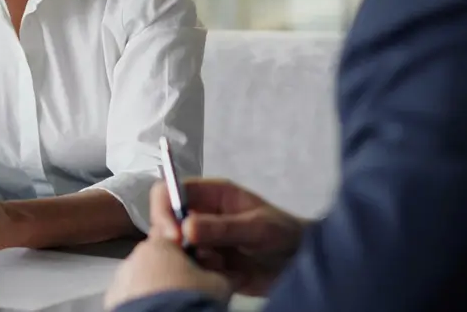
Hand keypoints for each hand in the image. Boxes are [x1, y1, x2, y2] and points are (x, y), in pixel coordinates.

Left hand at [104, 237, 230, 310]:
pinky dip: (144, 302)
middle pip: (159, 258)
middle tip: (192, 290)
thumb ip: (227, 274)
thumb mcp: (219, 285)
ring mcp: (121, 280)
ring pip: (144, 278)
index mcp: (160, 243)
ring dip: (158, 287)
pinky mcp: (113, 301)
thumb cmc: (191, 301)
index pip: (176, 235)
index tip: (204, 266)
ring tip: (176, 304)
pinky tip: (159, 311)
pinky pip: (132, 296)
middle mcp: (135, 256)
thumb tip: (238, 274)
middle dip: (175, 271)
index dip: (193, 249)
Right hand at [149, 179, 304, 295]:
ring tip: (218, 266)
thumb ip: (223, 227)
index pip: (173, 191)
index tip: (172, 234)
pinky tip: (225, 276)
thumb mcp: (258, 227)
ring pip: (175, 247)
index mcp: (212, 194)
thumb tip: (186, 227)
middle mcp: (203, 214)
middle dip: (172, 238)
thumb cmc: (285, 234)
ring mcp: (204, 240)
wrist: (301, 263)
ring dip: (189, 258)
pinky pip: (190, 268)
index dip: (165, 209)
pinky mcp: (207, 263)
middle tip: (188, 254)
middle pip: (167, 220)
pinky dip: (201, 274)